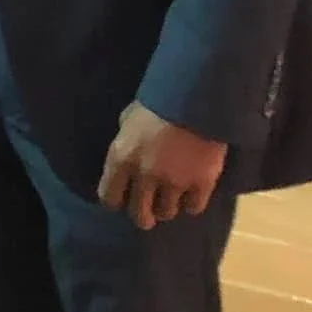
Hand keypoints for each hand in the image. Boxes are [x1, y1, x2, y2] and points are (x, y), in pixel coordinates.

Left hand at [97, 102, 227, 229]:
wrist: (197, 96)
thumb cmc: (158, 100)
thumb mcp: (129, 118)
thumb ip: (125, 141)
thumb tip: (125, 156)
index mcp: (121, 157)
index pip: (109, 197)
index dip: (115, 201)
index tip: (122, 199)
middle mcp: (145, 175)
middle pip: (139, 215)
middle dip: (142, 215)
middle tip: (147, 213)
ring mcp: (175, 181)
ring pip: (167, 213)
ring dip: (167, 207)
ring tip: (171, 197)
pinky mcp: (201, 183)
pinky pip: (193, 208)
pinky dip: (191, 203)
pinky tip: (191, 194)